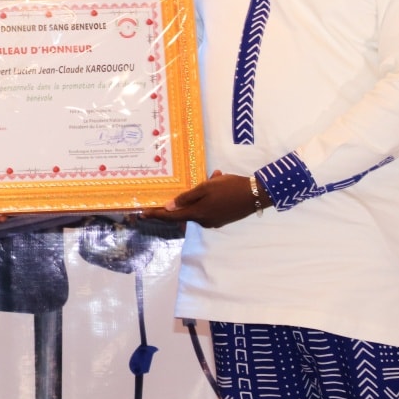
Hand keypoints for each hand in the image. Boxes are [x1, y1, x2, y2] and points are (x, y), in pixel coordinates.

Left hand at [141, 170, 260, 228]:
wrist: (256, 194)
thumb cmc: (229, 188)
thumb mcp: (206, 188)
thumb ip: (187, 197)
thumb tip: (169, 207)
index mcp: (198, 213)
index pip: (171, 216)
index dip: (156, 214)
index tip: (142, 214)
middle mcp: (204, 221)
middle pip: (185, 212)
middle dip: (182, 200)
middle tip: (179, 188)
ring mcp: (214, 221)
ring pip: (199, 207)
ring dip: (199, 194)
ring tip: (211, 177)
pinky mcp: (223, 218)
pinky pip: (209, 207)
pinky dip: (209, 196)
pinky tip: (217, 180)